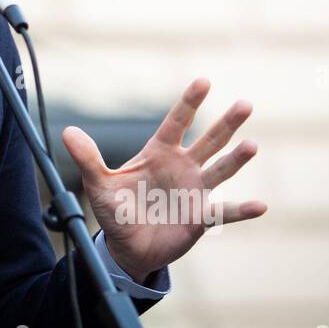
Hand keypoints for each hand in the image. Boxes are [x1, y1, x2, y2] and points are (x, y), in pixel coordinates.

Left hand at [62, 78, 266, 282]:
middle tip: (245, 104)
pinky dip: (243, 210)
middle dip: (227, 123)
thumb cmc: (116, 210)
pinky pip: (225, 213)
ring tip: (252, 145)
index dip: (189, 103)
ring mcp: (195, 191)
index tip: (204, 81)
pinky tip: (261, 205)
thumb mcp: (98, 184)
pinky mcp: (201, 217)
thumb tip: (67, 131)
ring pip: (221, 170)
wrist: (127, 246)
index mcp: (159, 153)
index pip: (177, 122)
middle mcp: (183, 167)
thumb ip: (87, 158)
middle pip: (209, 140)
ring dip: (236, 159)